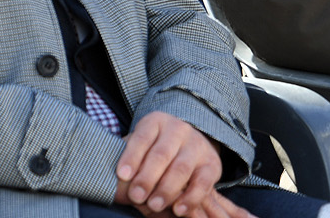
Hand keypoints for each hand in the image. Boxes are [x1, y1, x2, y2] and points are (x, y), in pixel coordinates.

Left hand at [115, 112, 243, 217]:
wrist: (189, 142)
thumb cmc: (155, 146)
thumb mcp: (142, 144)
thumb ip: (131, 156)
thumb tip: (118, 177)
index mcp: (156, 121)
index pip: (142, 138)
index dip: (131, 157)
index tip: (122, 176)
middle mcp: (178, 129)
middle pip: (161, 154)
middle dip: (147, 178)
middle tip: (136, 197)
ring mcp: (197, 145)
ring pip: (181, 168)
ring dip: (166, 190)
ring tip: (153, 205)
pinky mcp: (212, 164)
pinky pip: (202, 183)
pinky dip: (190, 198)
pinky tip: (178, 210)